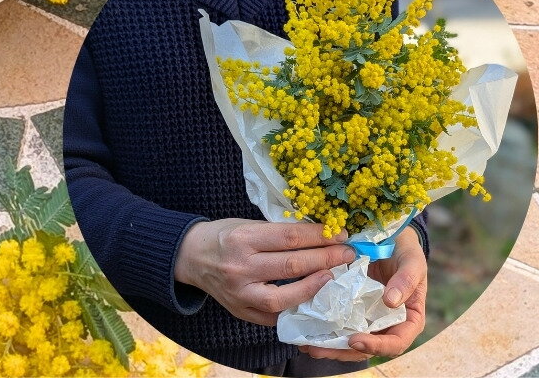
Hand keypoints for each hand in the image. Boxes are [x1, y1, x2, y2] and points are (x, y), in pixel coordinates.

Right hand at [174, 218, 355, 326]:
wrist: (190, 258)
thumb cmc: (221, 235)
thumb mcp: (244, 224)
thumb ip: (275, 233)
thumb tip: (315, 236)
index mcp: (242, 237)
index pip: (289, 237)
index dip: (318, 236)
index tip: (340, 233)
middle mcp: (242, 266)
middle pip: (293, 264)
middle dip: (326, 258)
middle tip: (348, 254)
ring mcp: (242, 293)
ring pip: (288, 295)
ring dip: (316, 285)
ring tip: (334, 275)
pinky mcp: (243, 312)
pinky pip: (276, 314)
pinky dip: (297, 305)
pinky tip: (313, 298)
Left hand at [299, 226, 427, 361]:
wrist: (390, 235)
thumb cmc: (406, 250)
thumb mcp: (412, 261)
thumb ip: (405, 281)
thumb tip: (391, 302)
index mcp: (409, 318)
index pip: (396, 342)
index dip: (377, 346)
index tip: (355, 341)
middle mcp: (388, 322)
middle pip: (369, 347)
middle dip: (344, 352)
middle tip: (319, 349)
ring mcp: (368, 315)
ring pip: (352, 339)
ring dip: (331, 346)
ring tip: (308, 346)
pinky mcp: (351, 305)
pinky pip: (340, 321)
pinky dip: (326, 328)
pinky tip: (307, 330)